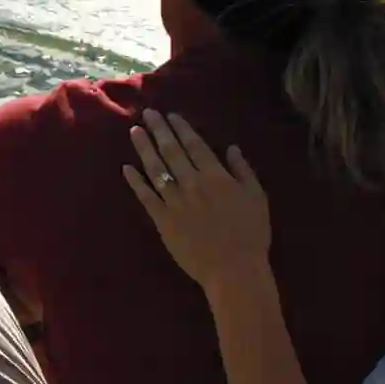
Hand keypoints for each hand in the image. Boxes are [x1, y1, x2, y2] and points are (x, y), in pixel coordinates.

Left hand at [124, 110, 272, 295]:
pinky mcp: (163, 220)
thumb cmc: (251, 235)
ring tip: (135, 131)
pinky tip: (127, 168)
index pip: (194, 145)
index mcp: (216, 176)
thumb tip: (232, 148)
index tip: (170, 115)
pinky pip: (146, 197)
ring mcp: (175, 202)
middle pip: (171, 151)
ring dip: (144, 148)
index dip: (181, 128)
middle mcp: (192, 183)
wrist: (234, 270)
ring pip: (156, 169)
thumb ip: (243, 171)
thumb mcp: (257, 198)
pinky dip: (135, 181)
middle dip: (159, 130)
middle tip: (147, 114)